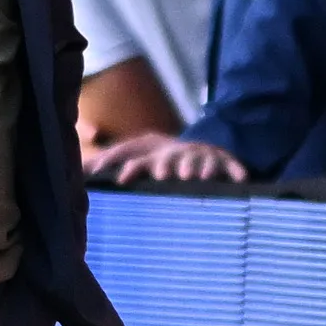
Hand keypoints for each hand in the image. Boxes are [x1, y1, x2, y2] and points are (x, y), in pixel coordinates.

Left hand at [91, 131, 247, 184]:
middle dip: (166, 165)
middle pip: (169, 159)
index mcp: (152, 154)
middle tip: (164, 175)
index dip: (126, 165)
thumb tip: (84, 171)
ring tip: (195, 176)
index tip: (119, 179)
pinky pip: (228, 164)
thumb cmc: (160, 160)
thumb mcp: (138, 158)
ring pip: (197, 160)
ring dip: (196, 167)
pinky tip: (241, 179)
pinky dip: (234, 170)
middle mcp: (174, 153)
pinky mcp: (220, 160)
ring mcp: (198, 156)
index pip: (135, 156)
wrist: (197, 147)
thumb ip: (114, 162)